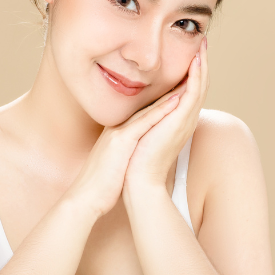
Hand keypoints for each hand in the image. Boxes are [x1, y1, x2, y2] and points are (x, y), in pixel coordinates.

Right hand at [63, 84, 185, 218]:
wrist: (85, 198)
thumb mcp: (115, 164)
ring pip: (147, 109)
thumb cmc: (101, 186)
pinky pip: (143, 123)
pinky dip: (160, 111)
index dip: (160, 102)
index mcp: (117, 134)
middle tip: (187, 76)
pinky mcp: (121, 141)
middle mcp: (117, 129)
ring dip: (168, 94)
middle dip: (167, 91)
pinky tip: (175, 100)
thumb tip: (135, 156)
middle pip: (146, 106)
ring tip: (188, 79)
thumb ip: (124, 155)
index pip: (142, 114)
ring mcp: (118, 133)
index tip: (178, 91)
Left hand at [124, 37, 208, 190]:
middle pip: (199, 85)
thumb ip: (146, 118)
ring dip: (202, 64)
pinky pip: (193, 94)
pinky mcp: (180, 122)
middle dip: (201, 62)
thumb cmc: (135, 159)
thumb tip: (139, 108)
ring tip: (202, 44)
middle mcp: (185, 119)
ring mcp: (185, 121)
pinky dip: (196, 76)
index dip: (192, 71)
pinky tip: (195, 61)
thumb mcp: (143, 131)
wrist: (138, 179)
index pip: (189, 90)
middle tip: (202, 41)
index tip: (191, 52)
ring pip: (200, 86)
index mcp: (177, 121)